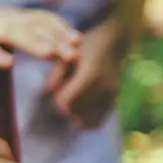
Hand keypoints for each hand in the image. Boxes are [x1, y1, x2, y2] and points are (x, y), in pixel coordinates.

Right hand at [0, 0, 80, 67]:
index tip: (78, 40)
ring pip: (13, 34)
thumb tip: (56, 43)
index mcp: (15, 17)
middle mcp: (5, 20)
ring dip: (32, 43)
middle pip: (34, 27)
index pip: (43, 18)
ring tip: (50, 54)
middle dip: (55, 40)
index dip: (60, 29)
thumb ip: (27, 31)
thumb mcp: (4, 24)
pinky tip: (8, 64)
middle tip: (74, 54)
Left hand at [43, 14, 125, 128]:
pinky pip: (98, 120)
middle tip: (62, 97)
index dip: (57, 101)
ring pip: (88, 120)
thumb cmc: (86, 44)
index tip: (55, 92)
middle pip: (76, 112)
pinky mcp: (115, 100)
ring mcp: (112, 95)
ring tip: (71, 106)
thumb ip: (55, 72)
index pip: (67, 101)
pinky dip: (87, 121)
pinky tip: (80, 114)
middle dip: (65, 108)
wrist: (114, 41)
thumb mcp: (66, 53)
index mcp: (91, 74)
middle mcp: (104, 87)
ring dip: (76, 116)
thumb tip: (48, 92)